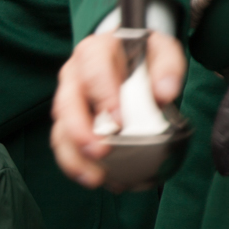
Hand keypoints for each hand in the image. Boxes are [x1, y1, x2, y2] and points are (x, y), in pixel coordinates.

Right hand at [51, 31, 185, 188]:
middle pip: (67, 104)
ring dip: (74, 156)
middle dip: (80, 132)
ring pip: (60, 129)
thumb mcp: (161, 49)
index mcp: (95, 52)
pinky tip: (95, 179)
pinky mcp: (68, 121)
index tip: (119, 121)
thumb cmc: (141, 53)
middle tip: (100, 154)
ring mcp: (68, 99)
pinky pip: (64, 145)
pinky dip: (76, 165)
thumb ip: (168, 66)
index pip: (94, 72)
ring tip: (95, 178)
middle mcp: (73, 75)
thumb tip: (164, 93)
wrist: (126, 54)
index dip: (104, 96)